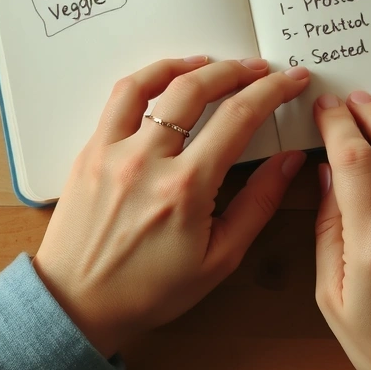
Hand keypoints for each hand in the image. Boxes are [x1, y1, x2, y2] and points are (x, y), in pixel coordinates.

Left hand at [32, 56, 309, 357]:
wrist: (78, 305)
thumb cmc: (149, 290)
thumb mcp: (219, 259)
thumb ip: (258, 204)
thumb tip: (289, 162)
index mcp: (185, 188)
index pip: (239, 118)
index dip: (272, 91)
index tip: (291, 80)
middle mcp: (148, 161)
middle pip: (198, 89)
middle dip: (238, 71)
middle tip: (261, 69)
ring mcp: (113, 151)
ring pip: (153, 83)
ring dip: (190, 65)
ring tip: (214, 64)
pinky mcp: (90, 150)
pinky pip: (119, 98)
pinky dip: (147, 78)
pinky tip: (167, 78)